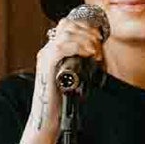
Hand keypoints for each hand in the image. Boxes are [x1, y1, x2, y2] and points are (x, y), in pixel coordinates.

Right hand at [21, 13, 105, 143]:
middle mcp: (47, 50)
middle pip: (66, 24)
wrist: (50, 118)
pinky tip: (89, 55)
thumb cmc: (63, 101)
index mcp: (54, 51)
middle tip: (99, 45)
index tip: (99, 37)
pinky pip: (60, 47)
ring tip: (95, 52)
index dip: (85, 26)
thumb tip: (97, 53)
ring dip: (85, 39)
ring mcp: (45, 57)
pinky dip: (78, 47)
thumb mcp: (76, 77)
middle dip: (87, 31)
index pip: (67, 24)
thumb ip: (82, 63)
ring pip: (65, 33)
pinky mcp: (46, 66)